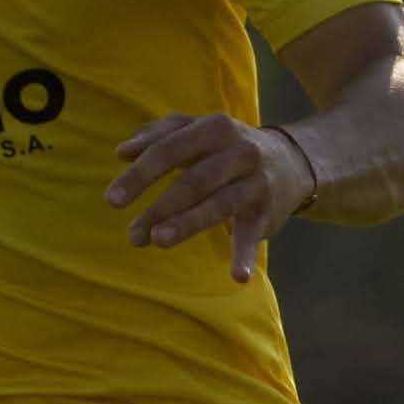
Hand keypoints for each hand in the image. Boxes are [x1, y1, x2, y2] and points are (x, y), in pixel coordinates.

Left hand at [106, 114, 318, 284]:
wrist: (291, 161)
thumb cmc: (226, 146)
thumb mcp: (195, 130)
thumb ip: (157, 135)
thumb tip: (122, 152)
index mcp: (213, 127)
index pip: (169, 150)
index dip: (140, 175)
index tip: (112, 200)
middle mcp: (238, 151)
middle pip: (194, 181)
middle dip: (160, 207)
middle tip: (132, 234)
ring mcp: (255, 182)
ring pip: (218, 204)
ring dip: (188, 223)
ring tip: (158, 241)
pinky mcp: (266, 211)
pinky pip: (253, 234)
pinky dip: (245, 255)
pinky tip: (237, 276)